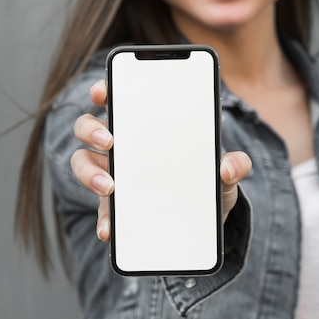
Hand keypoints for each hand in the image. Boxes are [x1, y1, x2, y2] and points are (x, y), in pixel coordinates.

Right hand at [70, 80, 251, 241]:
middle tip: (110, 141)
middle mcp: (123, 147)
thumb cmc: (209, 184)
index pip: (117, 99)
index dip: (104, 90)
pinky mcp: (115, 208)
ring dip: (88, 173)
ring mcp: (114, 176)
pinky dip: (103, 220)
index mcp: (146, 128)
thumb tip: (227, 168)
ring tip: (108, 187)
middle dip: (91, 129)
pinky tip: (109, 229)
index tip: (102, 92)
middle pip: (88, 127)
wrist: (205, 222)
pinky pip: (101, 211)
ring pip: (82, 164)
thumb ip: (236, 165)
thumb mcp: (227, 173)